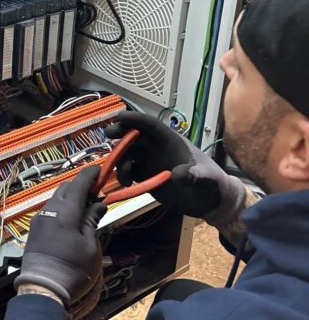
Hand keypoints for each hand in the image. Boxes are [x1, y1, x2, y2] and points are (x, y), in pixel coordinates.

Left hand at [15, 165, 105, 306]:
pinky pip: (50, 209)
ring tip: (85, 205)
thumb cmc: (72, 268)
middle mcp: (49, 210)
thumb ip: (92, 221)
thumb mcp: (89, 246)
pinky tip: (71, 217)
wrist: (43, 287)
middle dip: (80, 185)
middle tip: (96, 190)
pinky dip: (62, 207)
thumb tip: (99, 205)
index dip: (90, 175)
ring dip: (70, 197)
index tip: (100, 169)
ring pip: (56, 198)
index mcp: (65, 211)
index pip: (78, 184)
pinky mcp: (35, 229)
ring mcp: (40, 218)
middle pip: (65, 188)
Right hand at [104, 111, 248, 221]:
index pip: (150, 125)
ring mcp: (151, 162)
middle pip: (134, 136)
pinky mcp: (146, 177)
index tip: (119, 117)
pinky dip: (123, 175)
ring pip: (128, 153)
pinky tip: (126, 184)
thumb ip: (194, 175)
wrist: (210, 202)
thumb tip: (177, 175)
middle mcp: (158, 148)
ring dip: (120, 160)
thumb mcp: (206, 178)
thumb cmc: (212, 183)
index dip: (135, 119)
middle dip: (121, 133)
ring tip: (124, 177)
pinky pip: (129, 171)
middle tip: (108, 134)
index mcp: (171, 140)